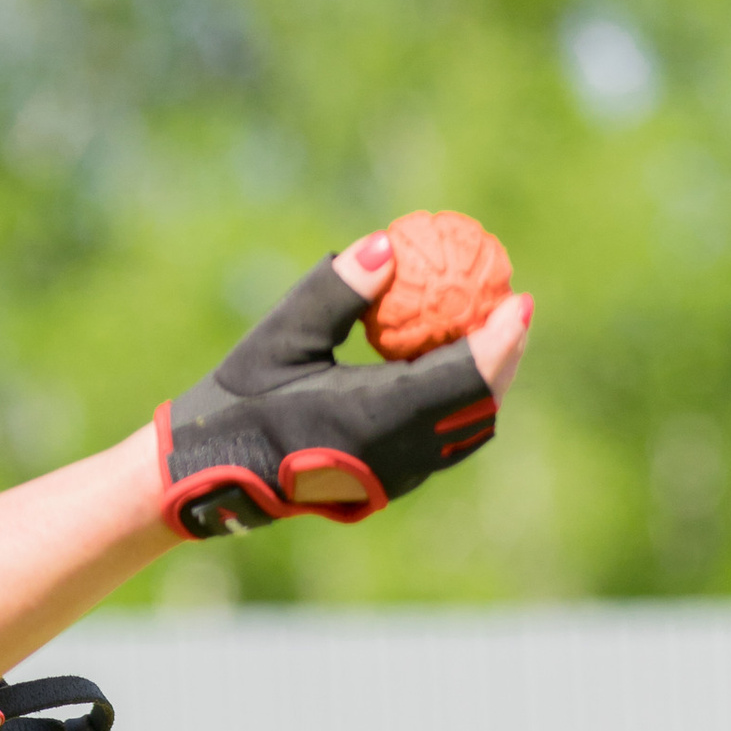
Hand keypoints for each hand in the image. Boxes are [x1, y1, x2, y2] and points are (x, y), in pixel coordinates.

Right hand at [158, 238, 534, 538]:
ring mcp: (392, 478)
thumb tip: (389, 245)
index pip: (460, 379)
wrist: (210, 475)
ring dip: (485, 383)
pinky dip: (458, 404)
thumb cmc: (238, 400)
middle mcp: (393, 456)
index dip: (499, 341)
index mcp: (371, 418)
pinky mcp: (385, 485)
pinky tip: (450, 368)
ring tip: (491, 335)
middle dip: (505, 359)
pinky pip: (442, 444)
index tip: (520, 300)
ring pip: (464, 432)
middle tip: (514, 309)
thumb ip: (336, 291)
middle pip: (477, 408)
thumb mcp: (281, 336)